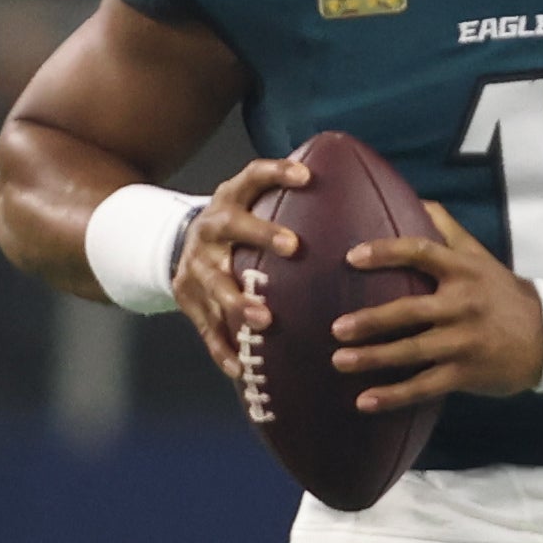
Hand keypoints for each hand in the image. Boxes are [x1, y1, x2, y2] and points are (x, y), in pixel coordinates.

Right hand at [171, 152, 307, 385]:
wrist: (176, 246)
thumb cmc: (240, 229)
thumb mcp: (252, 206)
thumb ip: (294, 205)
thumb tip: (366, 200)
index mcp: (229, 200)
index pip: (252, 177)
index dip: (276, 174)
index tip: (306, 177)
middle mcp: (209, 228)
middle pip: (231, 226)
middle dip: (260, 234)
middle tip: (293, 247)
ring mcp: (195, 265)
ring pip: (214, 282)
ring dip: (238, 301)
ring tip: (264, 319)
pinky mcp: (187, 299)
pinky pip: (205, 327)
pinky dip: (222, 348)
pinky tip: (241, 369)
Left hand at [332, 199, 542, 408]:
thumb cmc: (505, 293)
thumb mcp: (480, 256)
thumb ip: (446, 229)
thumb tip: (415, 199)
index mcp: (463, 271)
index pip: (421, 253)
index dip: (385, 252)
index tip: (351, 257)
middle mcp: (463, 304)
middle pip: (409, 310)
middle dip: (370, 320)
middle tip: (336, 328)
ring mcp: (464, 341)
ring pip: (412, 352)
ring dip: (373, 358)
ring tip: (340, 361)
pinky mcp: (467, 373)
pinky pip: (425, 386)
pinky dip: (394, 396)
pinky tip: (365, 402)